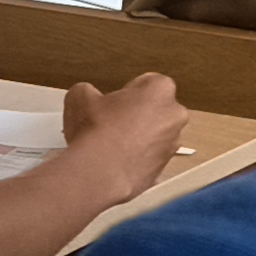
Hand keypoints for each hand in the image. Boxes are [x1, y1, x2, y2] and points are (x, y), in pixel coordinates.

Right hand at [62, 72, 186, 204]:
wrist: (100, 173)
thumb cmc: (97, 130)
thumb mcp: (80, 97)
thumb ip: (88, 91)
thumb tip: (86, 97)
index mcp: (161, 89)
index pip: (148, 83)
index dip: (128, 92)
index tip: (114, 101)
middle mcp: (175, 115)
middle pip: (156, 110)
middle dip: (137, 115)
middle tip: (112, 122)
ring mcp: (172, 144)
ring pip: (156, 136)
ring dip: (138, 138)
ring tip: (111, 144)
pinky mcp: (163, 169)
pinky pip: (149, 158)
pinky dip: (137, 159)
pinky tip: (115, 160)